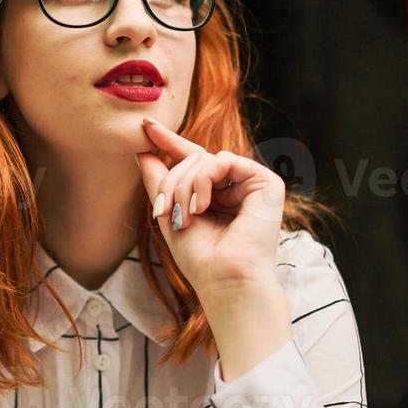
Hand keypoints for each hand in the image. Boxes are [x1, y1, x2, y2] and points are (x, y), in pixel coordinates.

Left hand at [134, 117, 287, 296]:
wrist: (225, 281)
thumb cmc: (201, 259)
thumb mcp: (170, 215)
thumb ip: (158, 182)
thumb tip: (141, 151)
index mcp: (218, 195)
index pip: (193, 161)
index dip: (169, 143)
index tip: (145, 127)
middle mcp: (237, 187)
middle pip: (194, 160)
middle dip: (172, 182)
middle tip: (165, 211)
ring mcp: (253, 184)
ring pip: (206, 159)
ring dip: (185, 185)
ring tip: (186, 216)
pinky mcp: (267, 183)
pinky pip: (224, 160)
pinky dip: (204, 181)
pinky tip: (203, 207)